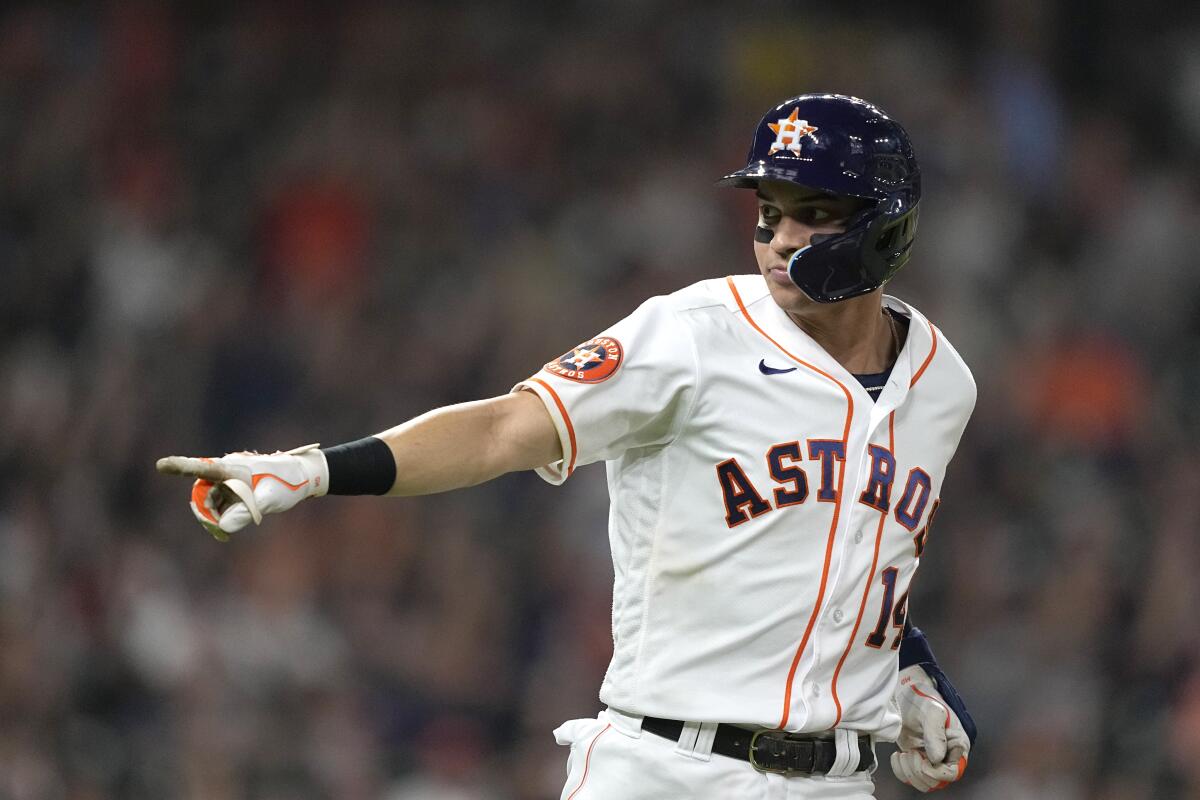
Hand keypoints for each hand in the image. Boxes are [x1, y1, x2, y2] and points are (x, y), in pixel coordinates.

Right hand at [157, 444, 327, 539]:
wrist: (306, 476)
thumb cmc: (288, 483)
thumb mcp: (268, 501)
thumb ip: (245, 513)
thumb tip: (223, 526)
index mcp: (232, 468)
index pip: (202, 468)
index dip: (179, 467)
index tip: (160, 465)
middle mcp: (227, 470)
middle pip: (202, 492)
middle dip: (205, 512)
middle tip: (217, 532)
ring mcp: (230, 478)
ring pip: (210, 499)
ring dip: (214, 515)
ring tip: (225, 532)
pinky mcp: (235, 486)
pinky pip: (220, 502)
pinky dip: (221, 515)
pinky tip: (226, 528)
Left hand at [891, 665, 969, 791]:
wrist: (906, 694)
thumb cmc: (923, 699)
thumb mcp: (931, 711)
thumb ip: (935, 733)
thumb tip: (937, 758)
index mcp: (958, 745)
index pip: (952, 772)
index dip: (936, 772)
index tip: (921, 759)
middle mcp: (948, 756)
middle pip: (937, 781)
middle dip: (919, 771)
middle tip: (910, 754)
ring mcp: (932, 760)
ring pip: (924, 783)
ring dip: (909, 773)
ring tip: (904, 754)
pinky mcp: (917, 760)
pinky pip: (911, 777)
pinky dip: (901, 772)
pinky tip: (897, 756)